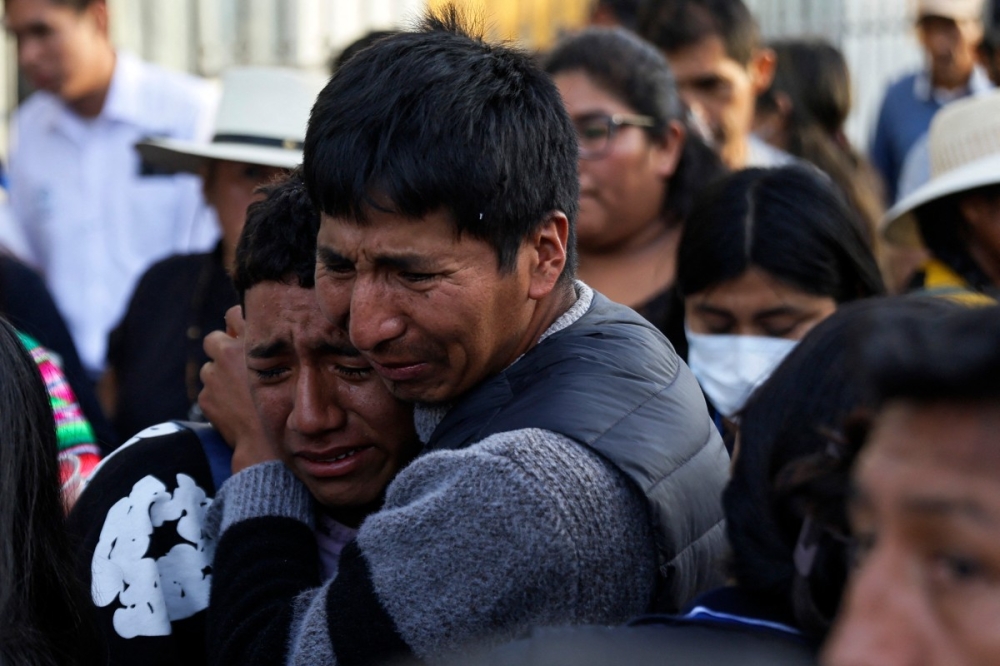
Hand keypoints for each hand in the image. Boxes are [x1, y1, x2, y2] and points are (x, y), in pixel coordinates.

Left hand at [199, 305, 276, 473]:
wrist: (268, 443)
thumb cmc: (287, 404)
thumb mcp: (291, 367)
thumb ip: (274, 347)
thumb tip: (263, 331)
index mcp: (248, 341)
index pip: (234, 314)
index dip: (240, 324)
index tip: (246, 334)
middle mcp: (227, 353)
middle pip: (214, 338)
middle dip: (222, 347)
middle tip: (238, 362)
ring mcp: (213, 377)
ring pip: (209, 366)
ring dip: (219, 374)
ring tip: (239, 389)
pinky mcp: (205, 398)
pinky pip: (208, 390)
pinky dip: (218, 396)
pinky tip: (235, 406)